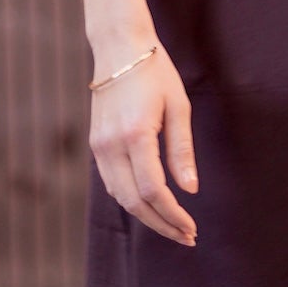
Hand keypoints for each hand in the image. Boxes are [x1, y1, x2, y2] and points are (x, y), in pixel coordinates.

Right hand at [90, 47, 197, 245]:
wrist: (119, 49)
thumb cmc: (156, 74)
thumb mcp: (179, 108)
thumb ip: (182, 151)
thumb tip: (190, 190)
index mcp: (135, 134)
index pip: (153, 190)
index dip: (173, 215)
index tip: (192, 228)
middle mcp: (111, 144)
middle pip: (133, 201)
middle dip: (161, 224)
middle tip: (186, 237)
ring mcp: (99, 146)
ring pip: (119, 196)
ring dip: (146, 216)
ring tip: (173, 227)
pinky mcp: (95, 144)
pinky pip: (111, 182)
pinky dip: (131, 200)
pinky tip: (152, 206)